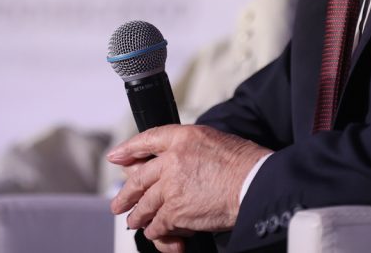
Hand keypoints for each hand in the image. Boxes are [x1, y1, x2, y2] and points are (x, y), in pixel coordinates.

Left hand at [107, 125, 269, 249]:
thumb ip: (189, 146)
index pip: (148, 139)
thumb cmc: (243, 163)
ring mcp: (171, 187)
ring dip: (138, 215)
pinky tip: (154, 232)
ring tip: (133, 221)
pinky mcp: (175, 212)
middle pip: (140, 177)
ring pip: (145, 204)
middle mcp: (172, 160)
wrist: (254, 183)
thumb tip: (178, 157)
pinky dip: (155, 231)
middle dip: (127, 193)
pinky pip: (158, 224)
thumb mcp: (212, 139)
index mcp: (182, 138)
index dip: (129, 149)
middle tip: (119, 202)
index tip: (117, 156)